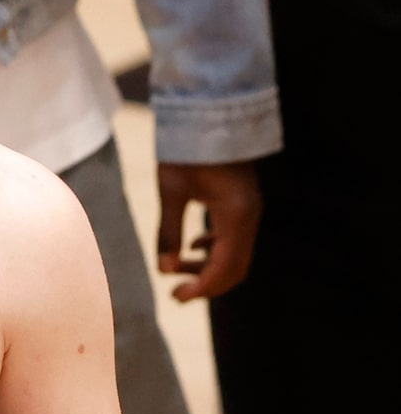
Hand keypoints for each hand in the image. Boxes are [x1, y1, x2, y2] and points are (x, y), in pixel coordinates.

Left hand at [157, 161, 259, 301]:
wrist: (210, 115)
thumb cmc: (187, 151)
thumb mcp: (171, 191)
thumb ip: (168, 233)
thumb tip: (164, 271)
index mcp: (235, 215)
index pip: (224, 268)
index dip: (201, 289)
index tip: (175, 297)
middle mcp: (249, 215)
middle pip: (236, 267)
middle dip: (207, 283)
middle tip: (175, 293)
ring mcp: (249, 209)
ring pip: (235, 253)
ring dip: (209, 267)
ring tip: (176, 271)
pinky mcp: (242, 203)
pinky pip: (234, 237)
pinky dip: (215, 250)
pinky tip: (192, 247)